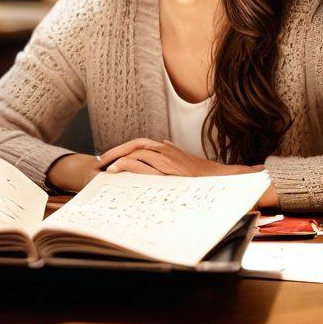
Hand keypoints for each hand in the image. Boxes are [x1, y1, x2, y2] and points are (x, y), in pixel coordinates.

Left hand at [98, 138, 226, 176]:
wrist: (221, 180)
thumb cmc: (204, 174)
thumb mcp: (186, 159)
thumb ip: (173, 152)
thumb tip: (164, 143)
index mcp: (167, 149)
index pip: (140, 144)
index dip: (123, 149)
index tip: (110, 158)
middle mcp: (165, 151)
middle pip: (134, 145)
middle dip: (115, 152)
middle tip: (100, 162)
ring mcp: (166, 161)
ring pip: (136, 153)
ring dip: (117, 159)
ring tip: (105, 168)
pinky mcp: (167, 172)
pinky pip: (141, 165)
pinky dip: (127, 165)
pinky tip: (117, 170)